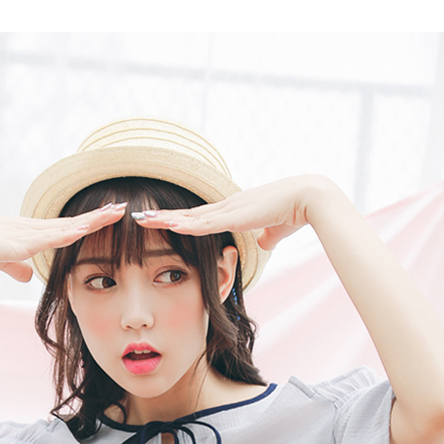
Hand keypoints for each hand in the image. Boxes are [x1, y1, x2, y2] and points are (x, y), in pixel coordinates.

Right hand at [0, 202, 128, 280]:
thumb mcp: (2, 261)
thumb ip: (16, 268)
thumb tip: (29, 276)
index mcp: (30, 232)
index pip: (65, 227)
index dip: (87, 223)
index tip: (107, 217)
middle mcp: (33, 228)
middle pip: (73, 222)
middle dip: (98, 216)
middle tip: (122, 208)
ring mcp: (29, 233)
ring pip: (68, 226)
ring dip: (92, 220)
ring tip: (116, 212)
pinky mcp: (21, 242)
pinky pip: (51, 237)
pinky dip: (70, 233)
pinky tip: (86, 229)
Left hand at [132, 176, 331, 250]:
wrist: (307, 199)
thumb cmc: (294, 213)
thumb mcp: (273, 231)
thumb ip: (265, 237)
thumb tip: (263, 243)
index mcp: (232, 211)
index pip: (198, 218)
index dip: (177, 220)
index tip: (158, 222)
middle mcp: (225, 207)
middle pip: (186, 214)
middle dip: (160, 218)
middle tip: (136, 218)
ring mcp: (228, 210)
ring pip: (189, 217)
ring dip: (165, 220)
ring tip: (141, 220)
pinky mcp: (235, 216)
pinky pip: (205, 223)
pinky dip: (186, 225)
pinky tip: (169, 225)